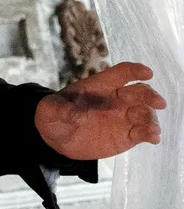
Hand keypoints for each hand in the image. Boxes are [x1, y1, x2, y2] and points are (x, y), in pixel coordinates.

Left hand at [35, 62, 166, 160]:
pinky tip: (152, 138)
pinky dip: (150, 134)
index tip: (147, 73)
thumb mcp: (49, 110)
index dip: (134, 71)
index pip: (119, 73)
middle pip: (138, 92)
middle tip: (158, 103)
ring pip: (144, 113)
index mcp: (98, 86)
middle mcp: (115, 100)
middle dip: (149, 95)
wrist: (56, 138)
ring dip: (151, 118)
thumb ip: (60, 109)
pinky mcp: (126, 135)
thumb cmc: (53, 116)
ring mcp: (122, 117)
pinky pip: (143, 132)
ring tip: (151, 129)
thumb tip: (76, 114)